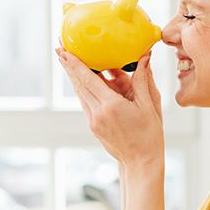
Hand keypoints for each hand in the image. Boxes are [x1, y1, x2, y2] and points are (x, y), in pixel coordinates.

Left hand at [55, 39, 162, 166]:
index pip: (88, 79)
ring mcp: (93, 120)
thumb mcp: (150, 106)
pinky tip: (84, 79)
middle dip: (69, 65)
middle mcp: (98, 113)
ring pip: (81, 93)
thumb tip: (144, 58)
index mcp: (111, 106)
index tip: (64, 50)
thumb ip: (143, 80)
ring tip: (68, 59)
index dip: (75, 63)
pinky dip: (84, 88)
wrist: (141, 162)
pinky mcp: (93, 125)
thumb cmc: (149, 135)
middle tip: (60, 47)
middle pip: (79, 84)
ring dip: (74, 76)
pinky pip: (86, 102)